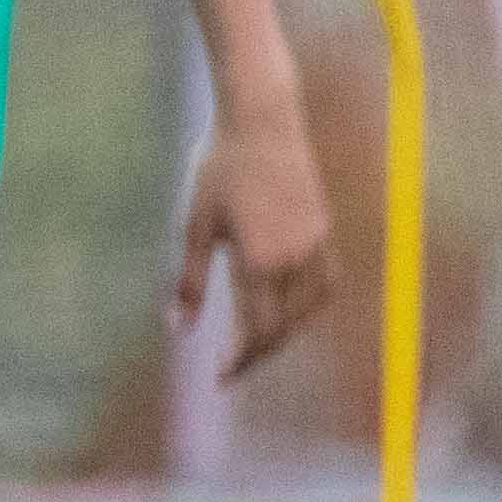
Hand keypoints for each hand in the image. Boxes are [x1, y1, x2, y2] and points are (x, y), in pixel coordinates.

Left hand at [179, 79, 338, 377]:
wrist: (263, 122)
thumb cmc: (219, 170)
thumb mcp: (194, 226)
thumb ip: (189, 281)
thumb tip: (177, 329)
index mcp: (260, 261)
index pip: (257, 331)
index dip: (240, 360)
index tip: (220, 378)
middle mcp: (295, 259)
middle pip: (284, 327)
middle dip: (258, 352)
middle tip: (231, 368)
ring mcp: (316, 244)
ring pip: (308, 310)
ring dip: (284, 332)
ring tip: (255, 343)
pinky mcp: (324, 230)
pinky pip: (322, 285)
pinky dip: (304, 307)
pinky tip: (285, 308)